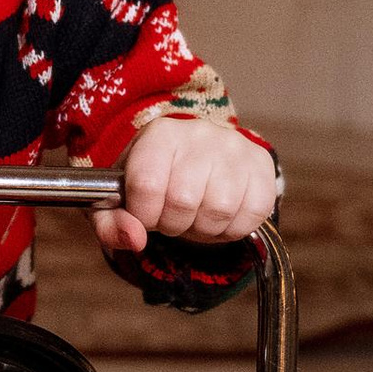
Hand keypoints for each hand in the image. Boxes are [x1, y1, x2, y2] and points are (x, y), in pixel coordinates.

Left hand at [94, 118, 278, 257]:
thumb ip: (111, 223)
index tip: (146, 214)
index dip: (144, 215)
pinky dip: (233, 228)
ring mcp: (234, 147)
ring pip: (220, 210)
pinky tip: (220, 216)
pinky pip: (253, 214)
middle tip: (173, 216)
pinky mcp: (261, 164)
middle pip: (184, 202)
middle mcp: (199, 132)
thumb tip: (134, 239)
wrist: (197, 159)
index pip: (147, 186)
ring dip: (204, 228)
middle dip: (174, 224)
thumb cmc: (155, 181)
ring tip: (196, 215)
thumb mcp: (121, 198)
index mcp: (159, 134)